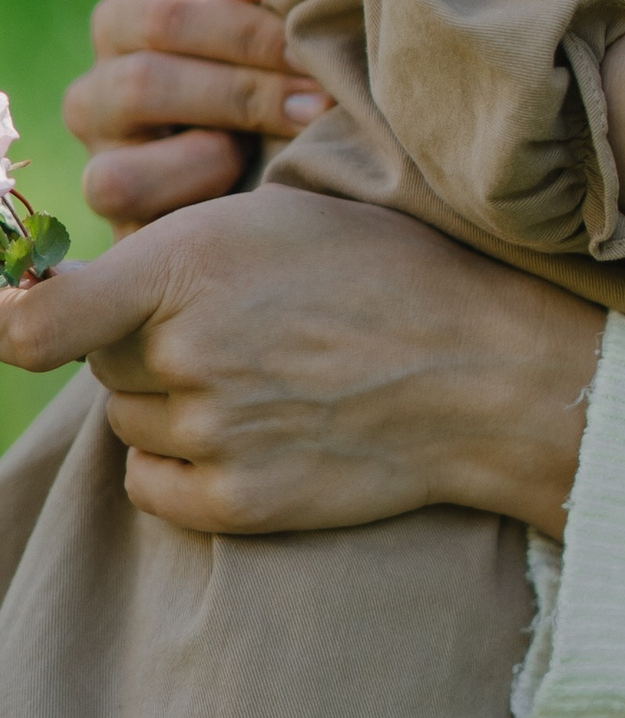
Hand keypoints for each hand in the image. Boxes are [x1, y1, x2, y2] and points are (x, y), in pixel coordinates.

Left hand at [0, 185, 595, 539]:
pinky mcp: (241, 500)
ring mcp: (215, 431)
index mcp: (192, 262)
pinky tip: (249, 433)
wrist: (485, 370)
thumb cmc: (384, 274)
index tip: (24, 319)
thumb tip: (59, 294)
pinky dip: (180, 466)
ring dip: (171, 404)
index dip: (12, 323)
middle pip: (101, 363)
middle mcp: (190, 349)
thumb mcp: (276, 217)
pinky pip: (151, 487)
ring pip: (129, 421)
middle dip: (143, 347)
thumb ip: (169, 249)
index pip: (35, 324)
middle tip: (227, 331)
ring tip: (259, 378)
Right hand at [67, 0, 331, 233]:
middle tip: (321, 101)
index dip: (246, 32)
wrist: (262, 167)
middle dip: (246, 91)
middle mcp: (94, 90)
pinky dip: (195, 190)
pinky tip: (253, 184)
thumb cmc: (268, 76)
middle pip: (146, 81)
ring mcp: (97, 155)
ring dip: (218, 148)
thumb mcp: (267, 35)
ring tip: (293, 141)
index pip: (164, 15)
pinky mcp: (114, 213)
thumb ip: (259, 1)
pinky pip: (128, 198)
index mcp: (126, 22)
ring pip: (123, 152)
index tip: (314, 50)